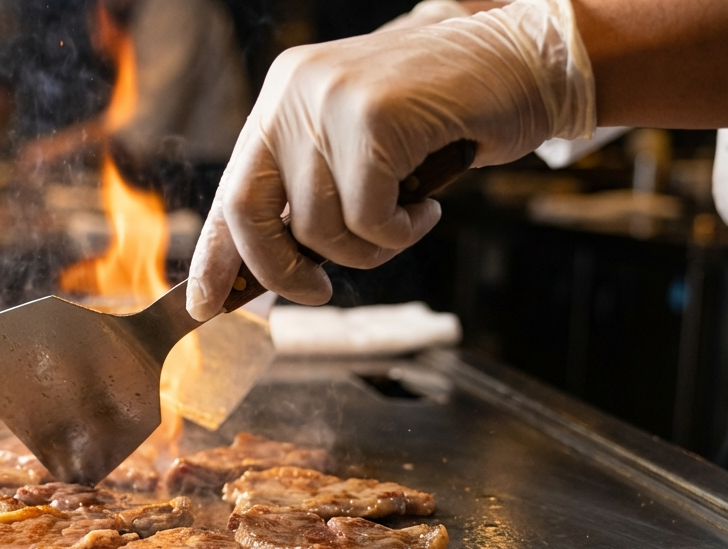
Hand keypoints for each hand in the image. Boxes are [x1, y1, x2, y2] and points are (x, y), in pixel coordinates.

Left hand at [186, 0, 594, 320]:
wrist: (522, 64)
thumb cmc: (446, 118)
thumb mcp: (361, 150)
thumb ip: (315, 190)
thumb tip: (273, 266)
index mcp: (281, 102)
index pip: (230, 192)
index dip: (215, 257)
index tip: (205, 305)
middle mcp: (293, 93)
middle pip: (250, 213)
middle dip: (281, 271)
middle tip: (319, 291)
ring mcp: (330, 100)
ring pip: (318, 226)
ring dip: (368, 249)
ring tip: (406, 221)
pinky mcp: (372, 116)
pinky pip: (367, 217)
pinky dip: (401, 232)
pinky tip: (428, 207)